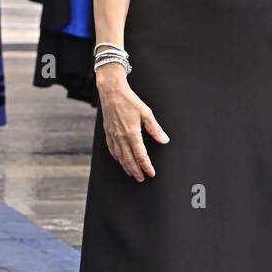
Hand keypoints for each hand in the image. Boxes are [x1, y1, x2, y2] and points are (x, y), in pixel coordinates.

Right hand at [97, 65, 169, 180]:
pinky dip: (117, 157)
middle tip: (141, 178)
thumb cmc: (129, 101)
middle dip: (136, 171)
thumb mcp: (146, 113)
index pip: (141, 155)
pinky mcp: (107, 133)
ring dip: (126, 167)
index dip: (146, 166)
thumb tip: (164, 140)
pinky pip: (112, 149)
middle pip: (129, 159)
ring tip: (132, 173)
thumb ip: (155, 129)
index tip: (151, 173)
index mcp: (132, 133)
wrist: (111, 92)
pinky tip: (120, 160)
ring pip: (120, 157)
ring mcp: (113, 136)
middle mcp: (121, 137)